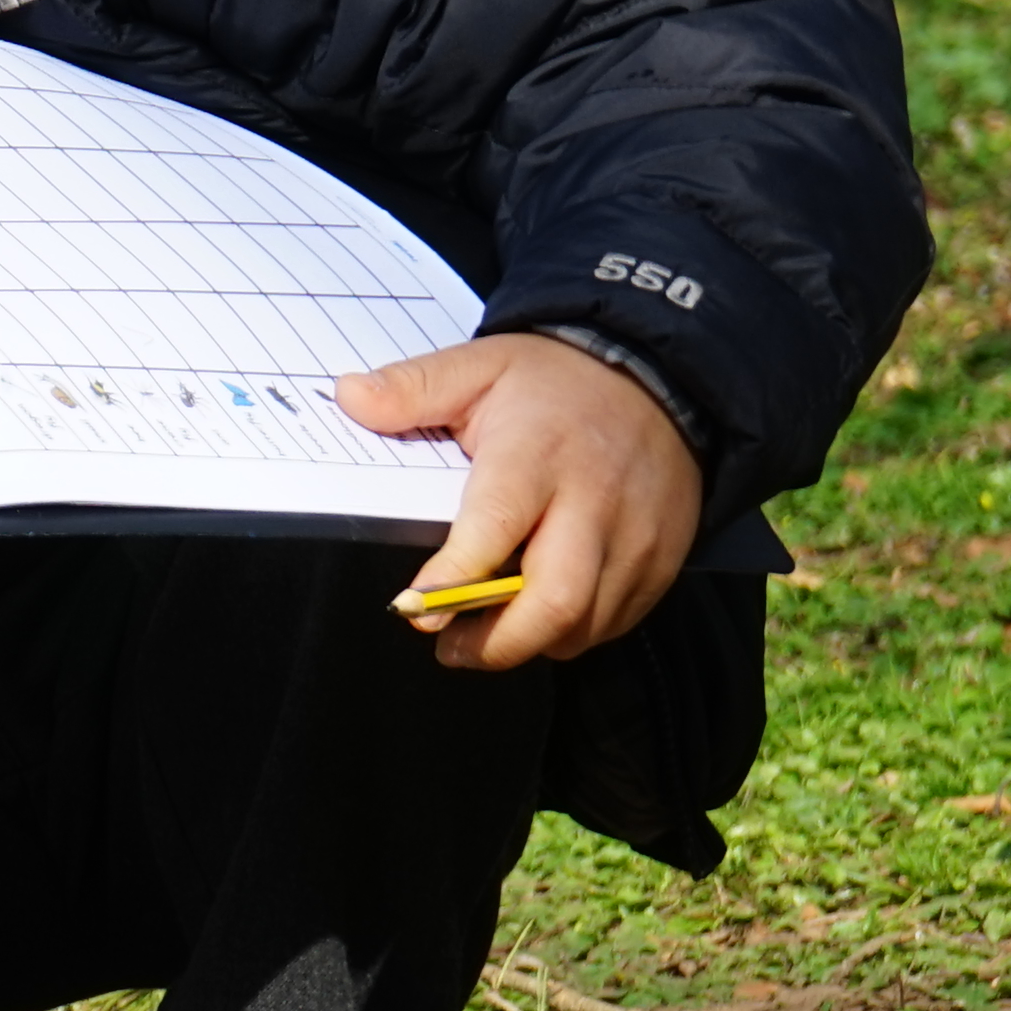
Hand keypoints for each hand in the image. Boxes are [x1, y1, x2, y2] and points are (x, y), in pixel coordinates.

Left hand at [338, 332, 701, 671]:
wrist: (657, 378)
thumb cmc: (558, 383)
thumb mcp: (480, 366)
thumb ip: (414, 387)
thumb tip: (350, 397)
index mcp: (538, 454)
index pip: (497, 525)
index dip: (455, 577)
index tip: (415, 606)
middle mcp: (594, 502)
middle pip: (554, 598)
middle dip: (497, 641)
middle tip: (450, 645)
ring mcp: (636, 537)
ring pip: (584, 623)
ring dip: (530, 641)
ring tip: (487, 631)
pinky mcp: (661, 561)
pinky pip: (614, 622)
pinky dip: (571, 633)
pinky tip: (539, 612)